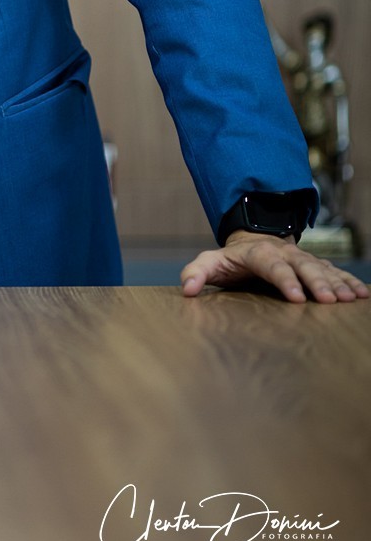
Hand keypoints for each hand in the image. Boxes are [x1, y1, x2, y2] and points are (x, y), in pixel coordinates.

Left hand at [181, 230, 368, 303]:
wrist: (253, 239)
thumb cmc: (231, 259)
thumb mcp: (210, 262)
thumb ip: (196, 273)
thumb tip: (187, 290)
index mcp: (259, 253)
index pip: (272, 266)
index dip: (284, 280)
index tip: (296, 297)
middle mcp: (284, 253)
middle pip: (303, 266)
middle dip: (317, 282)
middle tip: (331, 300)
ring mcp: (302, 258)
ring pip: (323, 268)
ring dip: (337, 283)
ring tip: (351, 298)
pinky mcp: (315, 265)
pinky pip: (335, 272)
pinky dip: (349, 282)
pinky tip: (362, 294)